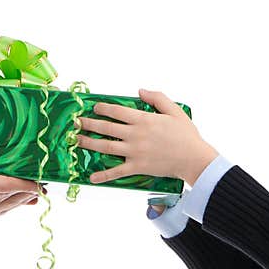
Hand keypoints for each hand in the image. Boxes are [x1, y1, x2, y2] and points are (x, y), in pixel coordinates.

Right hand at [0, 141, 41, 221]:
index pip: (9, 185)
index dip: (27, 184)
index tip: (41, 181)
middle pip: (10, 196)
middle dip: (28, 191)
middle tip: (43, 186)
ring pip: (3, 205)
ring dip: (20, 201)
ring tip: (33, 197)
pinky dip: (6, 208)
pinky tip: (7, 206)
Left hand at [76, 89, 218, 185]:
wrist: (193, 158)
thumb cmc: (186, 134)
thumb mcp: (174, 110)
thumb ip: (157, 98)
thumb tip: (140, 91)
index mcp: (143, 120)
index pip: (116, 111)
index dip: (102, 108)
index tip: (93, 107)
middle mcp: (135, 135)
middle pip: (105, 128)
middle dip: (88, 124)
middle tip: (75, 122)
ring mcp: (134, 152)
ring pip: (105, 147)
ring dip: (88, 143)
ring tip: (76, 140)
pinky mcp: (136, 167)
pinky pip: (116, 172)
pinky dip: (103, 175)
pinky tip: (91, 177)